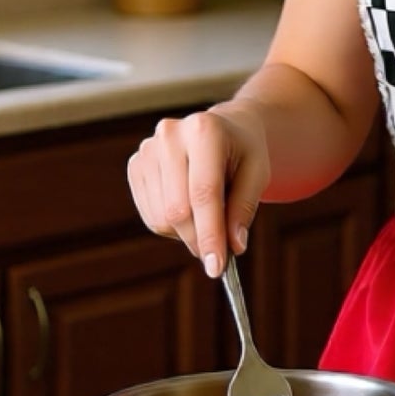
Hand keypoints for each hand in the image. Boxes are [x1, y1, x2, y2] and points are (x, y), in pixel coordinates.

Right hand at [127, 101, 269, 275]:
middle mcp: (170, 135)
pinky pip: (150, 215)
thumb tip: (233, 246)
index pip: (203, 193)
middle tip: (219, 254)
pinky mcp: (136, 165)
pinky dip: (172, 226)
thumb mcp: (258, 173)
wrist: (223, 128)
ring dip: (186, 233)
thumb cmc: (243, 151)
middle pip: (178, 210)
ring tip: (208, 216)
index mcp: (204, 130)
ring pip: (161, 217)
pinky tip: (189, 209)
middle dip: (199, 239)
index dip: (210, 234)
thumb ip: (244, 209)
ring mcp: (148, 149)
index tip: (217, 268)